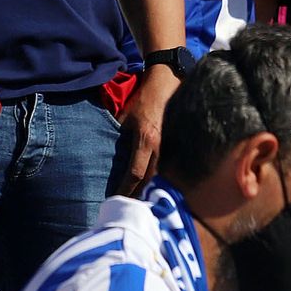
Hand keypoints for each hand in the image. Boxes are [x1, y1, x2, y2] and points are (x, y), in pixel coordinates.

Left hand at [115, 66, 178, 196]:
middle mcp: (162, 147)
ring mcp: (173, 147)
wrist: (167, 81)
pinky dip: (163, 179)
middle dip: (140, 196)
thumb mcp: (125, 116)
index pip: (136, 173)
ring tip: (142, 205)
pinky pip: (171, 167)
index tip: (116, 198)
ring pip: (163, 176)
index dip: (126, 188)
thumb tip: (110, 152)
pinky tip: (158, 189)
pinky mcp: (179, 145)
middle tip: (130, 208)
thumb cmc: (144, 98)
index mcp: (146, 140)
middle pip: (151, 180)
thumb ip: (119, 135)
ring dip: (152, 190)